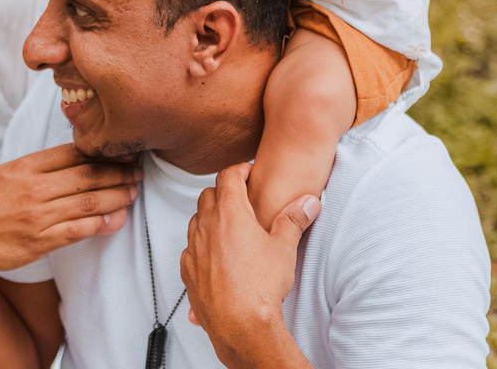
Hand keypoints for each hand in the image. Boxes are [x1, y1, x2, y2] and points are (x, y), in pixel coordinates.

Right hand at [0, 143, 138, 272]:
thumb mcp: (9, 171)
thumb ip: (42, 164)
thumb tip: (80, 155)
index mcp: (26, 166)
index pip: (73, 153)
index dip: (103, 152)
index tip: (125, 150)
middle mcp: (33, 188)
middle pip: (86, 176)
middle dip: (118, 173)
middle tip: (139, 171)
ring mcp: (36, 216)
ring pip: (87, 203)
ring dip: (116, 197)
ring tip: (133, 192)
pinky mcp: (37, 242)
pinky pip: (76, 230)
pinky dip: (100, 224)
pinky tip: (116, 219)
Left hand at [180, 163, 318, 360]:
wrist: (241, 326)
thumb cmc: (261, 287)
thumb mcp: (284, 248)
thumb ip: (294, 219)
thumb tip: (309, 202)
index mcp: (230, 213)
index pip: (228, 176)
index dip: (239, 170)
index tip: (248, 172)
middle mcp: (206, 226)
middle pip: (209, 194)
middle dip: (224, 191)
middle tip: (241, 197)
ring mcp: (193, 248)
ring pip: (196, 220)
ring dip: (210, 217)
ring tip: (229, 227)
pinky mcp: (187, 270)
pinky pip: (190, 248)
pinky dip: (201, 244)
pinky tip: (216, 255)